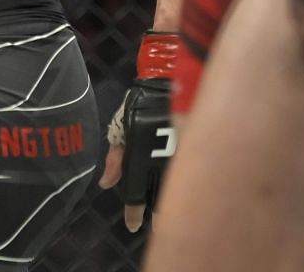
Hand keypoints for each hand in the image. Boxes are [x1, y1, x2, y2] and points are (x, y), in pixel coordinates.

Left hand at [99, 32, 179, 231]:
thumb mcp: (123, 125)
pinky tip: (193, 195)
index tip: (132, 225)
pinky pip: (195, 172)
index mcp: (138, 154)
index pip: (134, 192)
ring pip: (178, 190)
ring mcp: (180, 153)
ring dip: (176, 205)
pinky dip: (193, 185)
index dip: (133, 212)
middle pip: (159, 198)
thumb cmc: (143, 100)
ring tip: (177, 218)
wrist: (172, 75)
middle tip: (157, 228)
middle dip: (158, 216)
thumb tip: (106, 184)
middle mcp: (158, 159)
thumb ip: (116, 156)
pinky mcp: (198, 145)